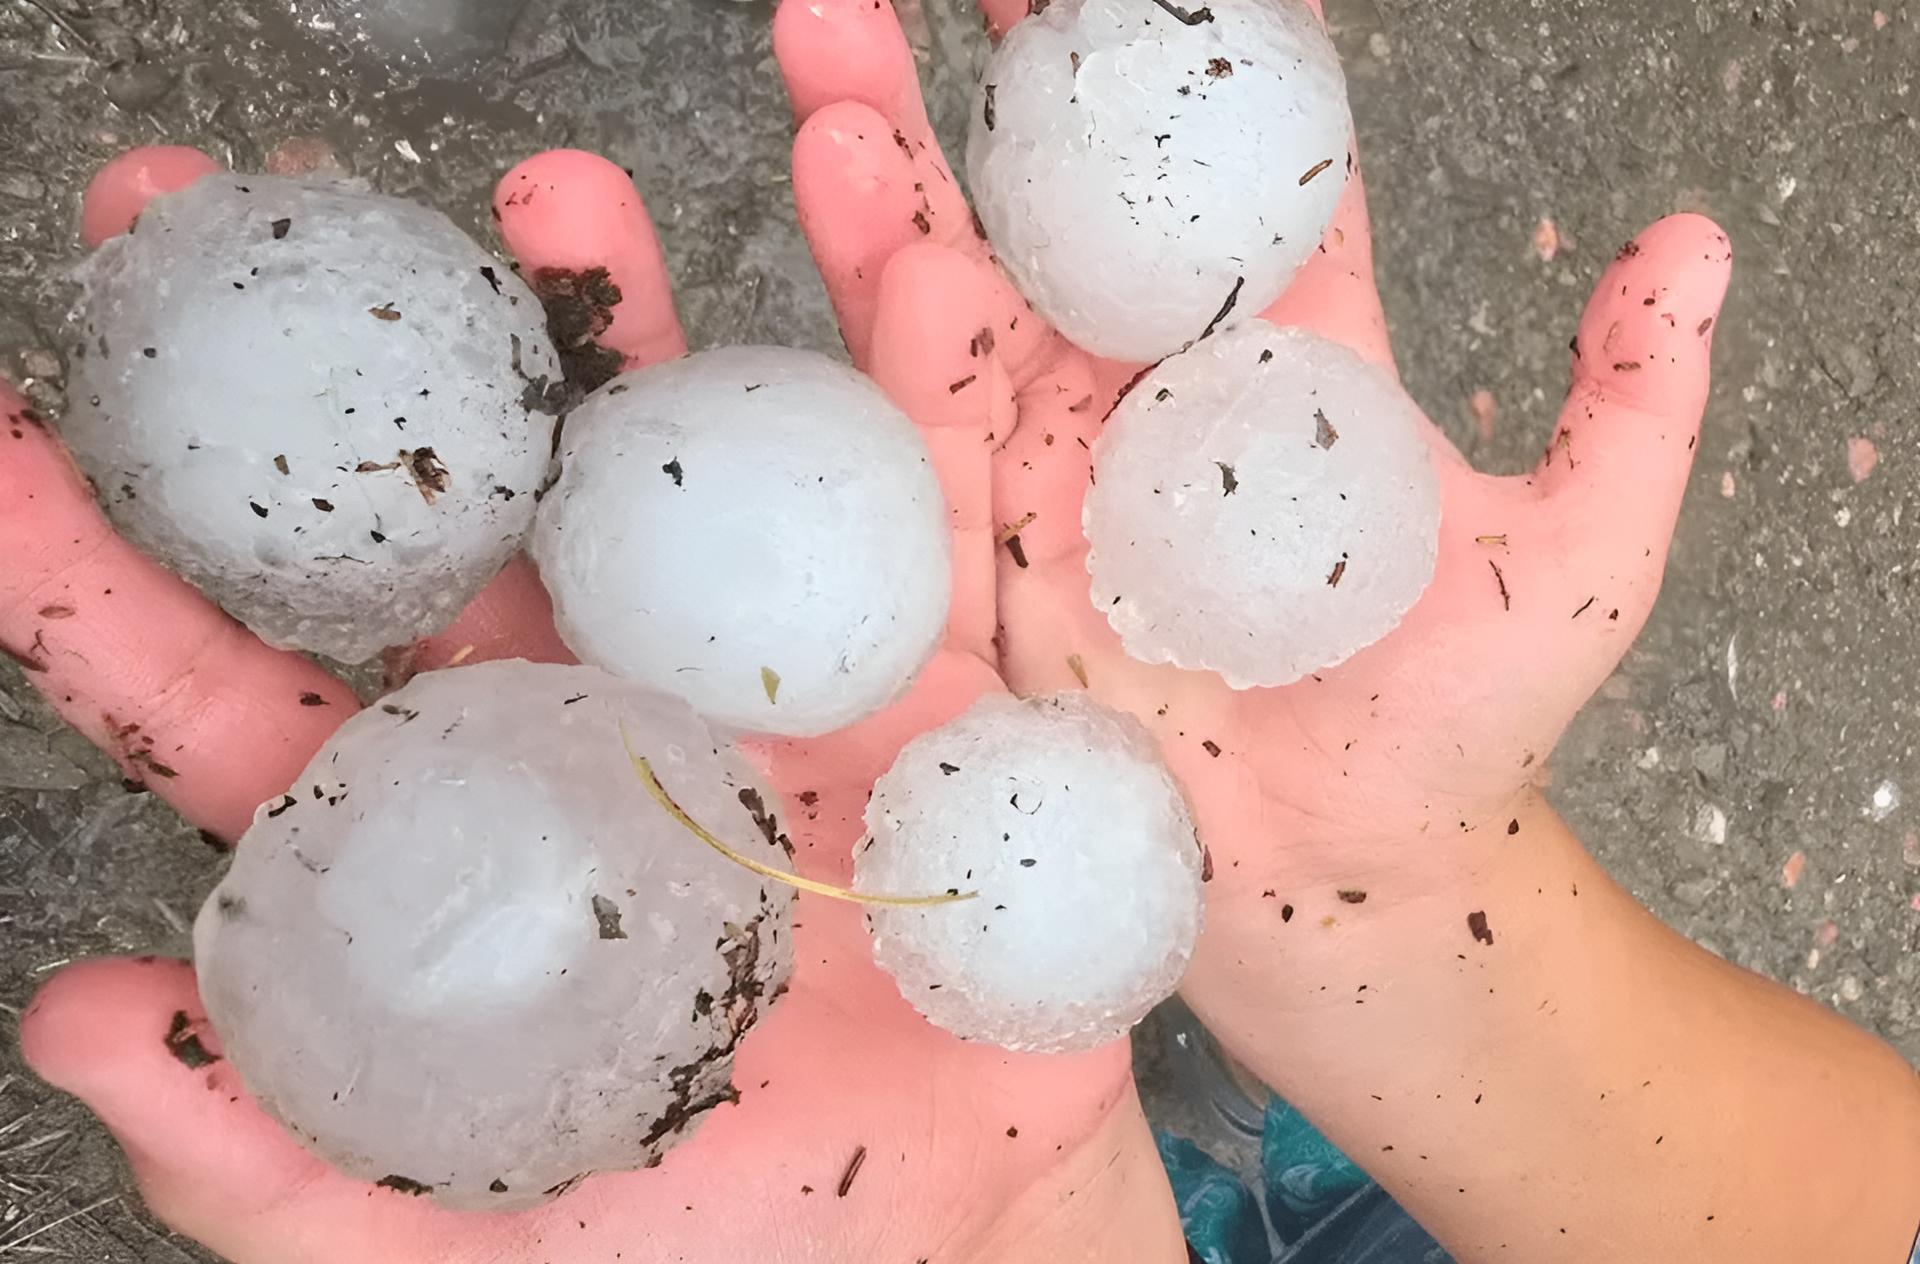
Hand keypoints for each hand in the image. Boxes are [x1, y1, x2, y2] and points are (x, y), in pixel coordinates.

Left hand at [13, 148, 1181, 1263]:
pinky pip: (902, 495)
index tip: (1, 436)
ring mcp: (748, 676)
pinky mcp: (918, 665)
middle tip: (222, 204)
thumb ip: (286, 1164)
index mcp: (447, 837)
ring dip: (608, 316)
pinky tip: (873, 232)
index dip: (109, 576)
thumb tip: (78, 1024)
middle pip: (435, 517)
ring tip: (550, 181)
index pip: (242, 691)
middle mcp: (579, 719)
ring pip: (657, 465)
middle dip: (338, 364)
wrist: (960, 1234)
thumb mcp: (474, 1246)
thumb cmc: (717, 1243)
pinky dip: (892, 362)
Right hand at [773, 0, 1728, 1005]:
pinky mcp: (994, 570)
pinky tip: (843, 212)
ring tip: (832, 64)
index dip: (1175, 67)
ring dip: (889, 182)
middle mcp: (1145, 399)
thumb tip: (1697, 242)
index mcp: (1280, 358)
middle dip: (972, 96)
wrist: (1357, 889)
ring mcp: (1055, 480)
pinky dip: (881, 330)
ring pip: (955, 303)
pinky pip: (926, 442)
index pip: (1221, 180)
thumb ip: (1629, 400)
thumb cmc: (1461, 729)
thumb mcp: (1579, 557)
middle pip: (1048, 217)